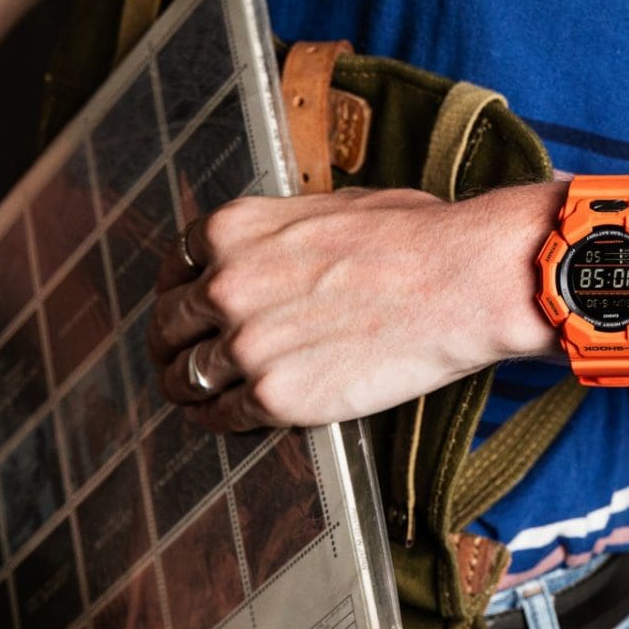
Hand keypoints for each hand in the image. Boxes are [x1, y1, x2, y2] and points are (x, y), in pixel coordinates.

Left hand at [148, 186, 558, 430]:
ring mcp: (246, 344)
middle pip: (168, 327)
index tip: (187, 313)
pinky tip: (234, 419)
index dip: (179, 294)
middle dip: (172, 345)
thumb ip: (281, 234)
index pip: (176, 268)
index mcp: (234, 230)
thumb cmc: (417, 238)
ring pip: (186, 378)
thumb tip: (275, 252)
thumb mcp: (332, 207)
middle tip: (181, 361)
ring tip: (199, 399)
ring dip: (190, 389)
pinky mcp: (275, 396)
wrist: (461, 282)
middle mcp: (225, 284)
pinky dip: (224, 420)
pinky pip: (225, 417)